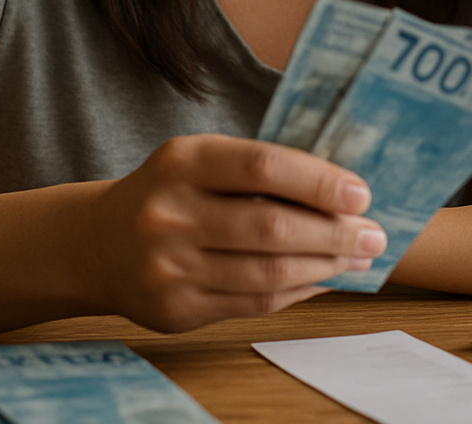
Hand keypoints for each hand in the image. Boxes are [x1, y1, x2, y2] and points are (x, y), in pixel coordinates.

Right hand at [82, 134, 385, 331]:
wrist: (97, 243)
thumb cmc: (170, 193)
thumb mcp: (200, 162)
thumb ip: (258, 170)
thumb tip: (342, 190)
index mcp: (182, 162)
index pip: (262, 166)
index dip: (318, 181)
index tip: (361, 193)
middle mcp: (170, 213)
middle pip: (271, 227)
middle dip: (334, 232)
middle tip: (374, 234)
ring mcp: (169, 266)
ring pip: (267, 272)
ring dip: (325, 266)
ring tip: (358, 258)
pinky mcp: (175, 308)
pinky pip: (252, 302)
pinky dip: (297, 291)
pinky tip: (322, 278)